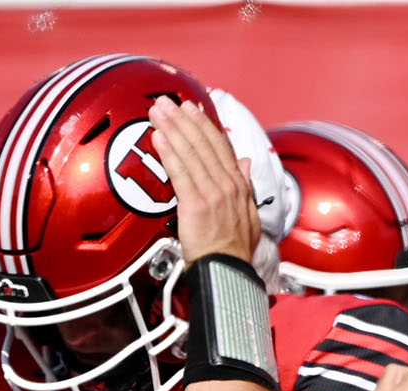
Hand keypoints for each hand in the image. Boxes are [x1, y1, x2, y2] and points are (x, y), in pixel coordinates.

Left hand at [144, 97, 260, 267]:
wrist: (227, 271)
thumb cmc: (235, 249)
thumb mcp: (250, 215)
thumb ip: (245, 185)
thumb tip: (244, 162)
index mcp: (240, 187)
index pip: (221, 148)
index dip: (205, 125)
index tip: (191, 109)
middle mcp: (228, 186)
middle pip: (203, 145)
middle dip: (183, 120)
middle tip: (166, 101)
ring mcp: (213, 193)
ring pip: (190, 153)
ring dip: (172, 128)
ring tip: (157, 111)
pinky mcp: (195, 203)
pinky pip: (180, 172)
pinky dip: (169, 152)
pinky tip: (158, 136)